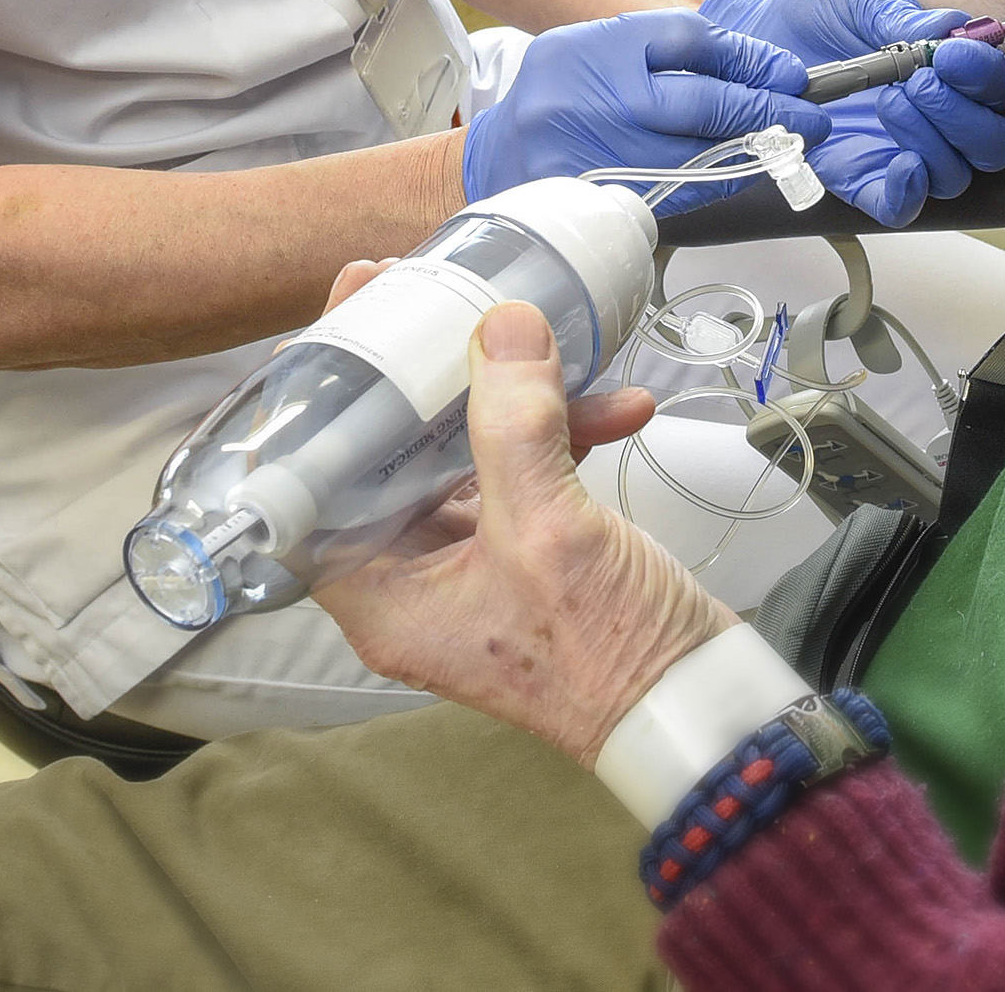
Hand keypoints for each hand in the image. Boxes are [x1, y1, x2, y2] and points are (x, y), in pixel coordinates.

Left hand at [317, 297, 734, 765]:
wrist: (694, 709)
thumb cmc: (606, 655)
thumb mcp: (548, 530)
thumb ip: (514, 422)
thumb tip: (498, 324)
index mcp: (380, 594)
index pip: (311, 484)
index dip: (321, 400)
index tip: (345, 322)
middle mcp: (411, 580)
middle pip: (385, 456)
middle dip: (421, 377)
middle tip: (432, 297)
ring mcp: (470, 566)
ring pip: (461, 454)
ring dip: (511, 400)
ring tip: (548, 340)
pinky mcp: (526, 553)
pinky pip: (520, 474)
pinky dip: (559, 433)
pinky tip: (613, 403)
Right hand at [463, 10, 832, 202]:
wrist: (503, 154)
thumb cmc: (562, 93)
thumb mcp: (603, 45)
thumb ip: (668, 47)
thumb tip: (754, 63)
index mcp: (598, 47)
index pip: (689, 38)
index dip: (750, 56)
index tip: (788, 72)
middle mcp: (596, 97)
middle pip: (703, 99)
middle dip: (768, 109)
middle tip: (810, 116)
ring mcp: (598, 152)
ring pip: (700, 154)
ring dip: (755, 152)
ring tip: (791, 145)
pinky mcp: (602, 198)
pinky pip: (680, 193)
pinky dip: (720, 182)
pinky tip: (745, 172)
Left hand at [701, 0, 1004, 226]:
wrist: (756, 30)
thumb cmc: (816, 12)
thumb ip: (902, 14)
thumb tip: (948, 28)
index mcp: (947, 71)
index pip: (995, 87)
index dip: (984, 75)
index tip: (951, 54)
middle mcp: (935, 117)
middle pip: (989, 143)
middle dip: (963, 115)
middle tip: (919, 82)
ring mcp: (899, 151)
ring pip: (952, 175)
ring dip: (932, 143)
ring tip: (889, 102)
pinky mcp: (859, 178)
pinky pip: (898, 207)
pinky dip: (907, 193)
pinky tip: (901, 164)